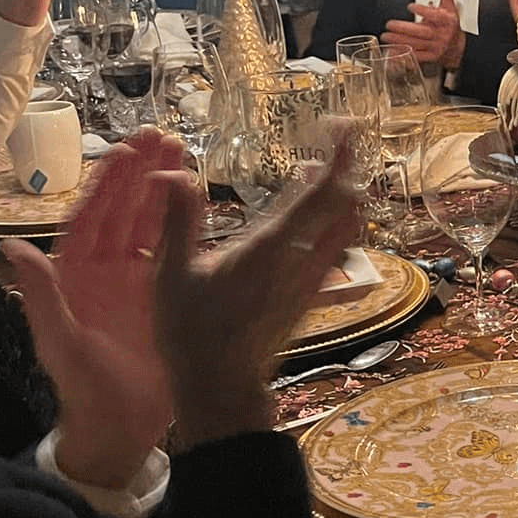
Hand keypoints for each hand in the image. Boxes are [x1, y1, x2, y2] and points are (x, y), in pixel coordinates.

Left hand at [2, 128, 179, 490]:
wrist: (121, 428)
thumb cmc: (85, 389)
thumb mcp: (58, 344)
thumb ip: (39, 296)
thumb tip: (12, 249)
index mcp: (76, 276)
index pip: (91, 217)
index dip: (108, 183)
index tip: (126, 149)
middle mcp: (106, 270)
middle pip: (124, 210)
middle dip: (142, 173)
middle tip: (165, 136)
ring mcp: (137, 282)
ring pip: (151, 224)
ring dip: (166, 190)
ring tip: (186, 155)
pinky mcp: (166, 297)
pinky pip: (178, 252)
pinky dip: (189, 226)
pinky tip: (206, 205)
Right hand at [153, 138, 360, 446]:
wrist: (221, 390)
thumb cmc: (192, 336)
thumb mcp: (172, 275)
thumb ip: (177, 220)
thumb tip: (171, 173)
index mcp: (271, 249)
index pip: (320, 195)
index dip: (340, 158)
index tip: (345, 127)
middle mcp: (300, 263)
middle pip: (343, 207)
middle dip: (346, 169)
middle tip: (337, 140)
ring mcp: (309, 283)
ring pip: (345, 230)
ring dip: (341, 198)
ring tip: (325, 172)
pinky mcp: (307, 299)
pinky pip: (333, 254)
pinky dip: (332, 227)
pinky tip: (317, 220)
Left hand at [383, 0, 463, 68]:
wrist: (457, 46)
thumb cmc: (451, 26)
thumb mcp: (450, 8)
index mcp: (446, 21)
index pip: (434, 15)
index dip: (422, 11)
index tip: (410, 6)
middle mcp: (441, 34)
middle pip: (422, 32)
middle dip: (404, 29)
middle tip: (390, 24)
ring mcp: (435, 46)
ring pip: (416, 44)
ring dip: (400, 40)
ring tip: (387, 36)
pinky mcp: (430, 56)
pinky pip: (416, 55)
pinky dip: (404, 53)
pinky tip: (393, 49)